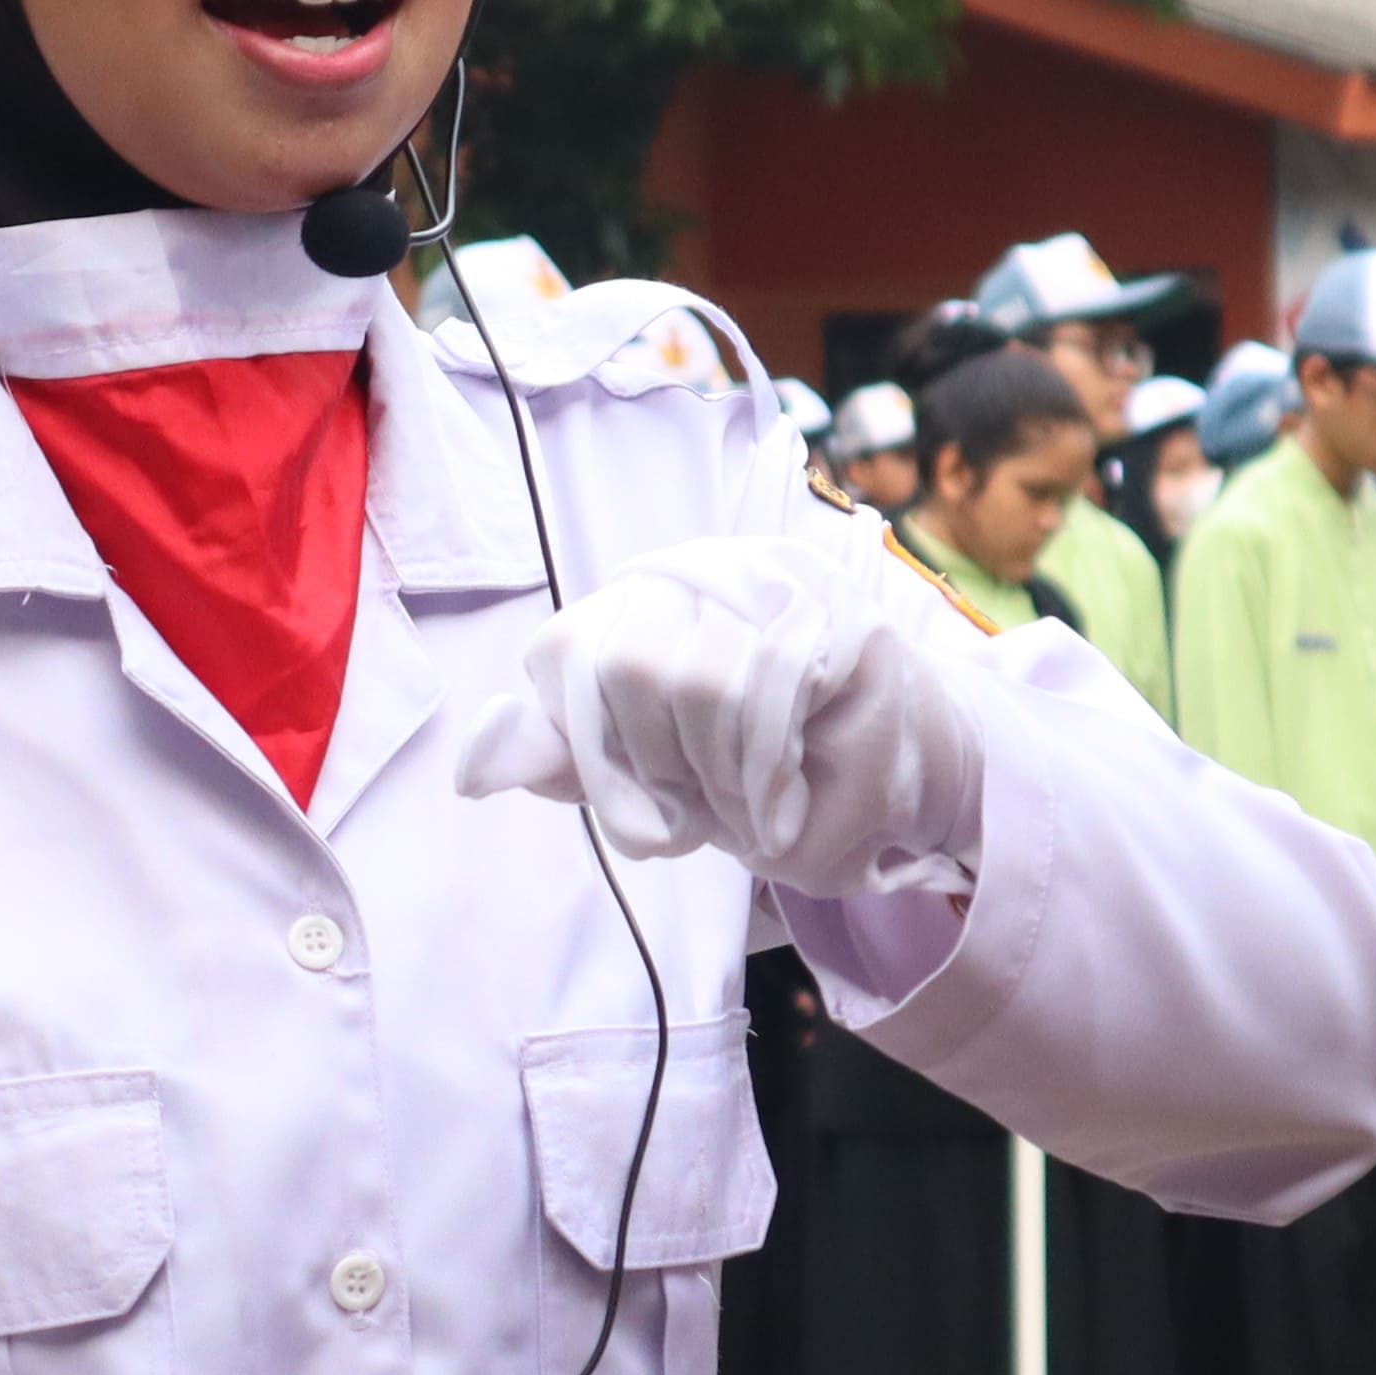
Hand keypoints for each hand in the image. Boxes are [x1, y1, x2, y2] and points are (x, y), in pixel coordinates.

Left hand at [453, 531, 981, 899]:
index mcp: (646, 596)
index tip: (646, 801)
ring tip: (753, 802)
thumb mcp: (653, 777)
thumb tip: (471, 767)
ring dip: (722, 780)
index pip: (569, 651)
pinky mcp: (848, 624)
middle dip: (662, 768)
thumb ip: (570, 760)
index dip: (595, 748)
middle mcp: (710, 570)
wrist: (904, 777)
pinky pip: (778, 704)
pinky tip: (787, 798)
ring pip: (701, 685)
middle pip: (629, 668)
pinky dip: (769, 781)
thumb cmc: (768, 776)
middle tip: (708, 805)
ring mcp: (784, 586)